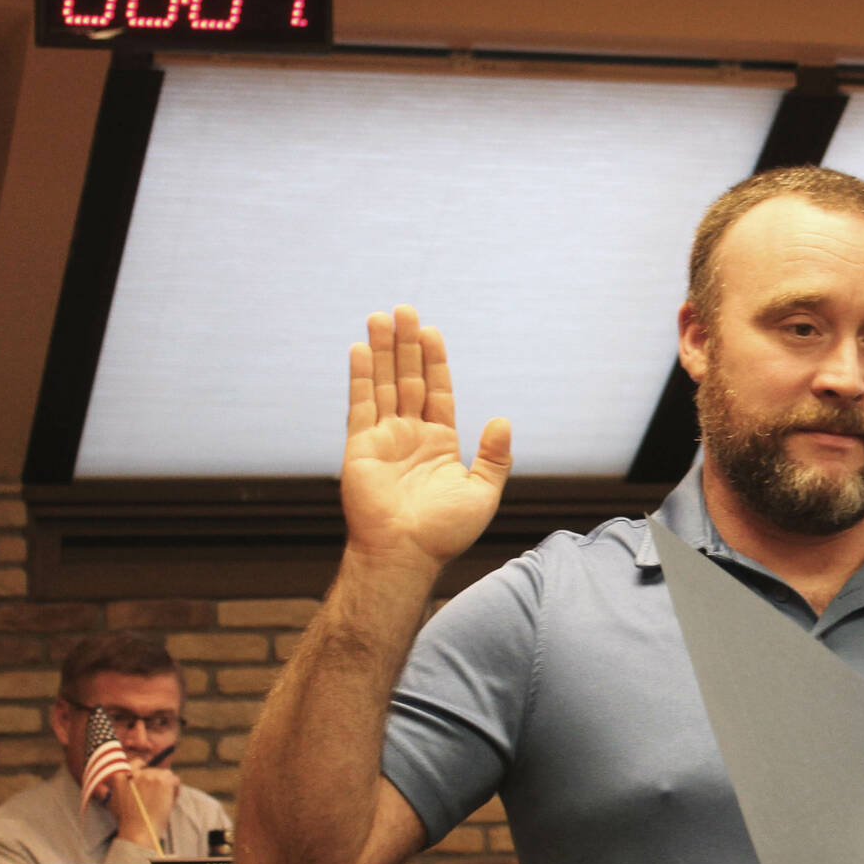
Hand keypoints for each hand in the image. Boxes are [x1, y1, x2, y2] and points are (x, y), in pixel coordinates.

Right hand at [109, 765, 179, 849]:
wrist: (138, 830)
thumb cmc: (127, 820)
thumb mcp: (113, 801)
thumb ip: (118, 787)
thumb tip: (122, 779)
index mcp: (119, 776)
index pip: (137, 763)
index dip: (145, 767)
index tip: (151, 775)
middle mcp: (134, 773)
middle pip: (154, 771)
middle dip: (158, 782)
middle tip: (157, 798)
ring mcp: (149, 775)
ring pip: (166, 775)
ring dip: (167, 786)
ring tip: (163, 801)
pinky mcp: (163, 780)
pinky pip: (175, 780)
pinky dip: (175, 790)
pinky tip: (169, 801)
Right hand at [343, 304, 512, 576]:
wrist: (407, 554)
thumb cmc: (445, 532)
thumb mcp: (483, 492)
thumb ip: (494, 456)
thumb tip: (503, 420)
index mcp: (440, 443)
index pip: (438, 391)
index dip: (435, 360)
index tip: (431, 331)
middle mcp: (411, 435)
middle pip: (409, 379)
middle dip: (407, 345)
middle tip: (405, 309)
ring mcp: (384, 438)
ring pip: (384, 385)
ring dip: (382, 351)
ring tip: (381, 317)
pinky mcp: (360, 446)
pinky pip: (360, 405)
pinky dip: (361, 377)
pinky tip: (360, 349)